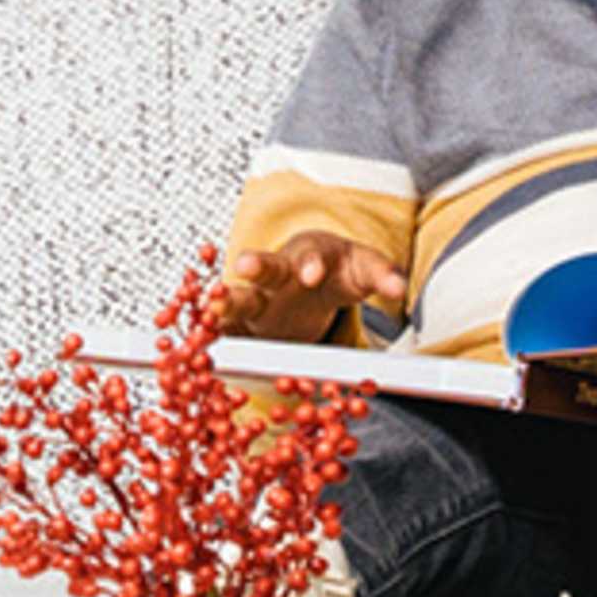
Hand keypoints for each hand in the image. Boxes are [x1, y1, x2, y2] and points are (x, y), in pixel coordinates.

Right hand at [220, 235, 407, 342]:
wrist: (313, 275)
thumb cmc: (340, 271)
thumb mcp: (364, 270)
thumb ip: (383, 276)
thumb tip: (400, 286)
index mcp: (314, 255)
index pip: (315, 256)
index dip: (312, 264)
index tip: (311, 274)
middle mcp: (282, 272)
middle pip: (268, 267)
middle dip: (258, 266)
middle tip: (246, 265)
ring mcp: (261, 297)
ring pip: (241, 297)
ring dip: (228, 300)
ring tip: (213, 306)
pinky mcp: (245, 321)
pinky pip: (225, 327)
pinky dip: (211, 333)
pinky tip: (197, 341)